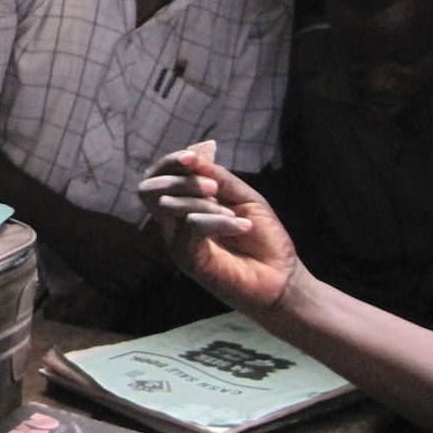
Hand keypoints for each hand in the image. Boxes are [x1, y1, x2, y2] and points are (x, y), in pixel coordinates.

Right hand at [48, 206, 172, 300]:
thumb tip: (156, 251)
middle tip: (158, 283)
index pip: (157, 260)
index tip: (171, 274)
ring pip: (134, 287)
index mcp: (132, 241)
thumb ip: (139, 239)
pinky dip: (123, 294)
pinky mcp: (97, 279)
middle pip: (147, 276)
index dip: (166, 268)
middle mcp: (124, 258)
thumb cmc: (96, 223)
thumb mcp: (122, 225)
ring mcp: (110, 270)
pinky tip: (125, 290)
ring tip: (141, 288)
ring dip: (139, 287)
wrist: (69, 228)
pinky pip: (116, 293)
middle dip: (154, 279)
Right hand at [138, 151, 299, 314]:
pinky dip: (217, 221)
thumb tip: (196, 154)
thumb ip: (219, 177)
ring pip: (167, 206)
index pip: (157, 178)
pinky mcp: (189, 260)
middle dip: (178, 178)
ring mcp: (179, 243)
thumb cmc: (264, 239)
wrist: (282, 279)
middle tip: (212, 187)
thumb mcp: (244, 198)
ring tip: (233, 211)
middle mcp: (175, 224)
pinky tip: (241, 225)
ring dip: (199, 200)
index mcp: (185, 206)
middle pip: (149, 190)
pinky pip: (191, 228)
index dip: (170, 163)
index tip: (193, 156)